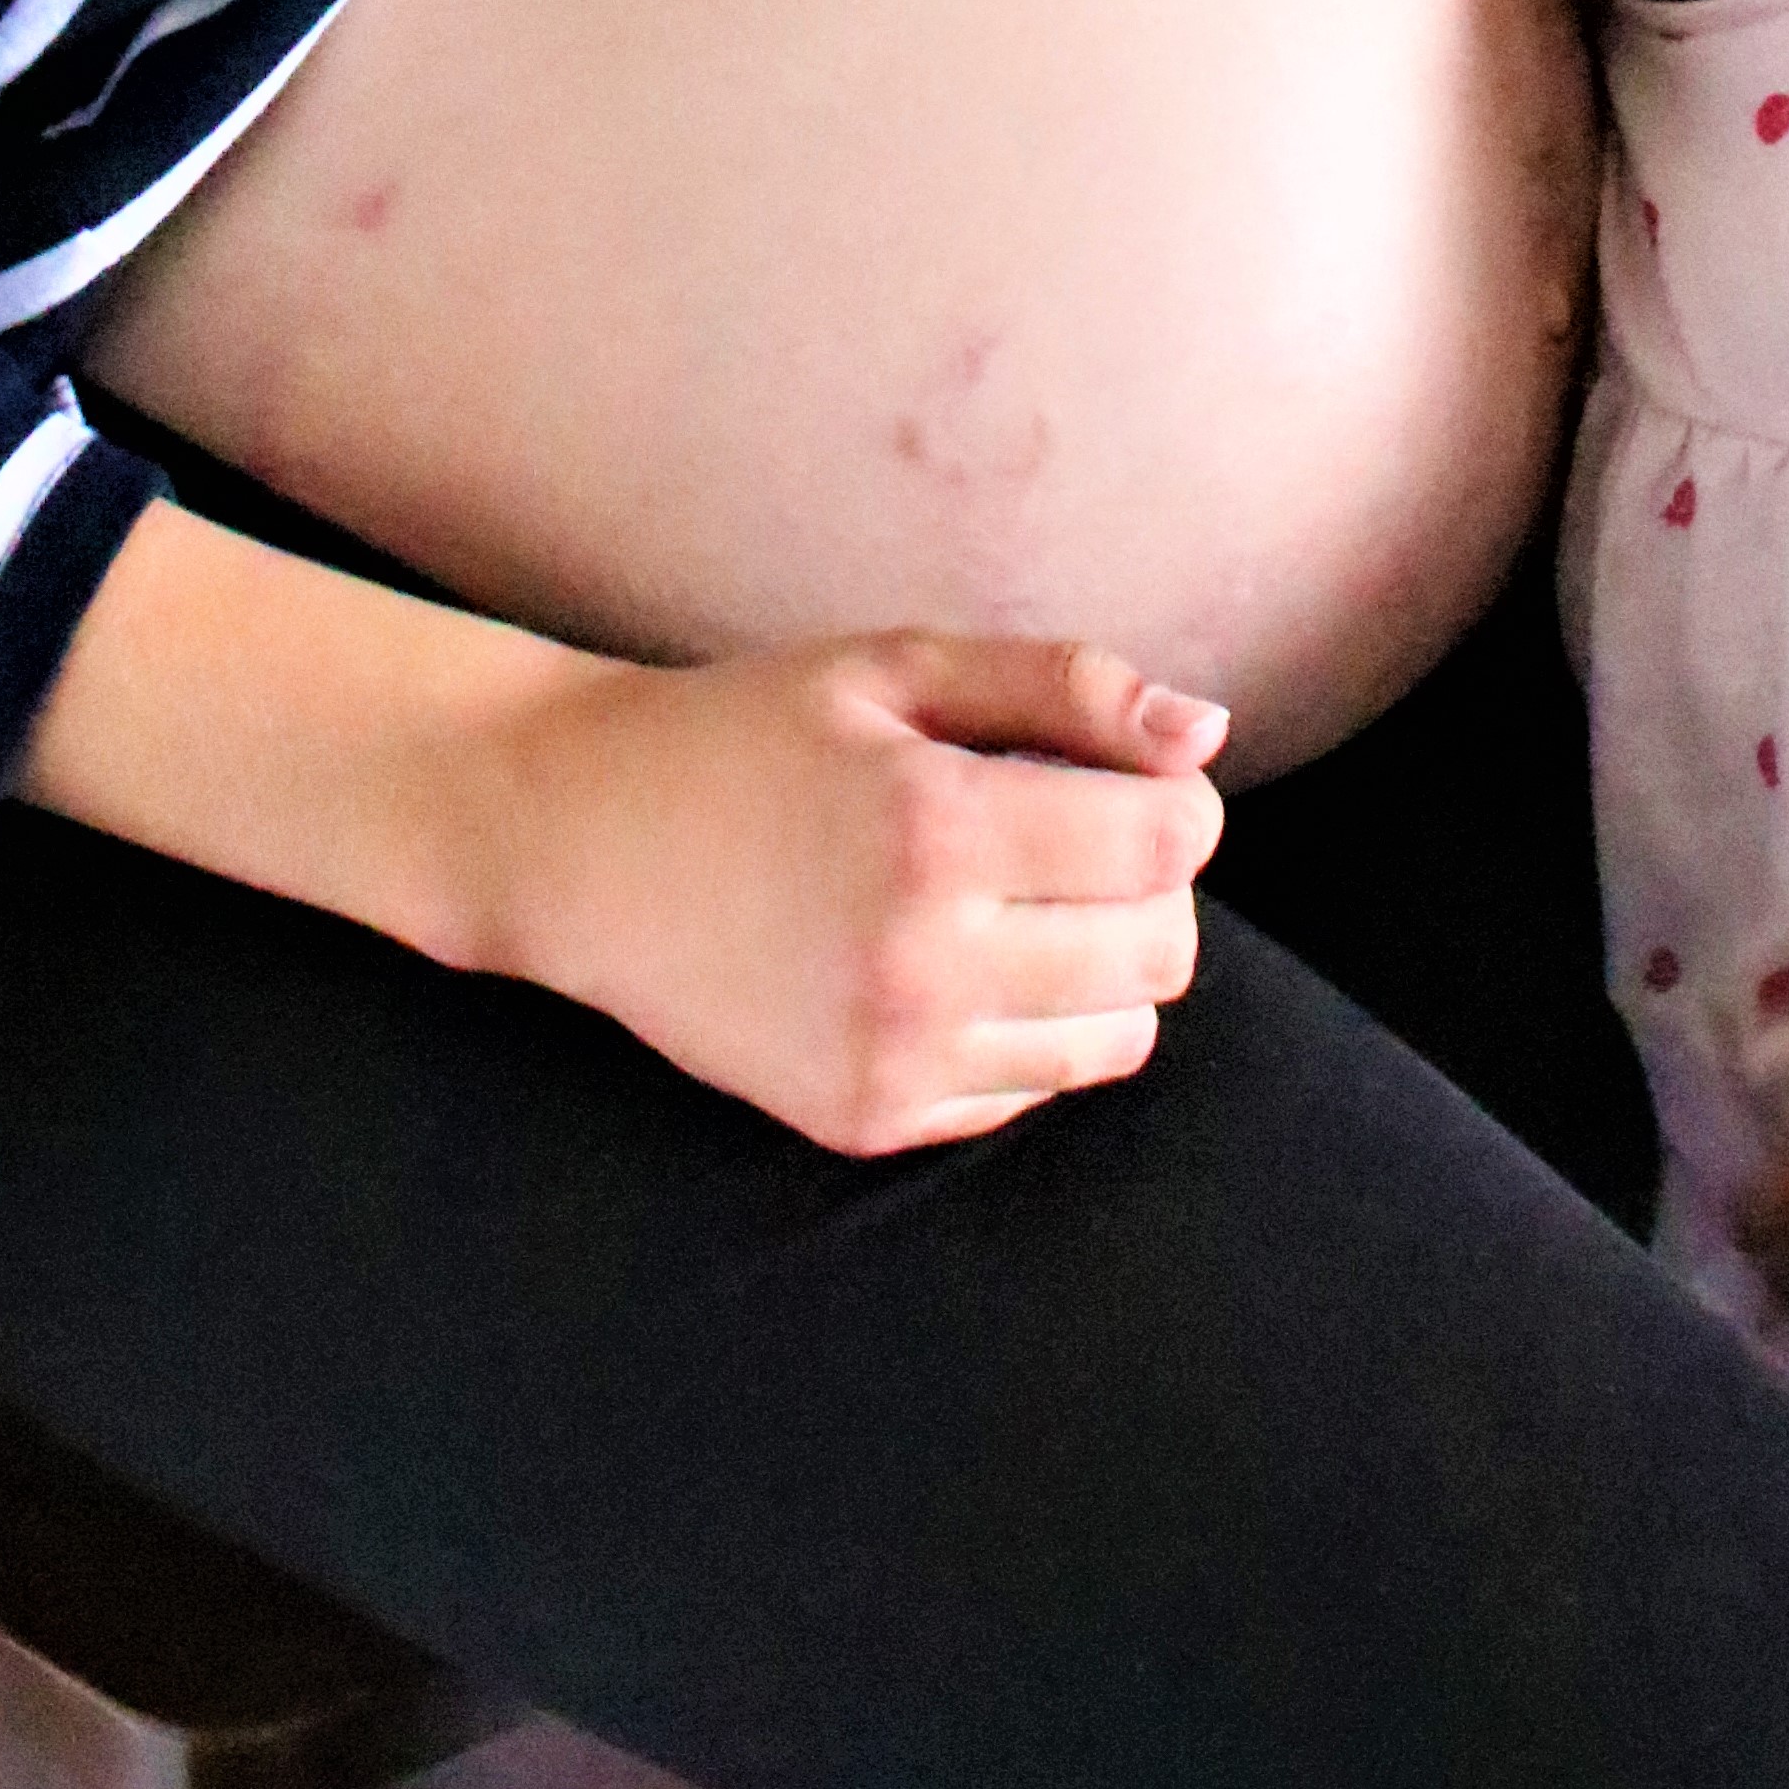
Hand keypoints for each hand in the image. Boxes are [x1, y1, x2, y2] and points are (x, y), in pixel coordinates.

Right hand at [466, 625, 1229, 1153]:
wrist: (584, 844)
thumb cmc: (752, 734)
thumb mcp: (897, 667)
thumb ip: (1063, 687)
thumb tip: (1205, 731)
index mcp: (939, 828)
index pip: (1168, 843)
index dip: (1176, 801)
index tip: (1128, 779)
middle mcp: (923, 962)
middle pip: (1162, 951)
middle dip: (1150, 886)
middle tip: (1075, 838)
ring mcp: (895, 1059)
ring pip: (1115, 1040)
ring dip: (1100, 968)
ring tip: (1019, 905)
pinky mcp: (866, 1121)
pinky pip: (1027, 1094)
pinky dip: (1024, 1031)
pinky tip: (950, 965)